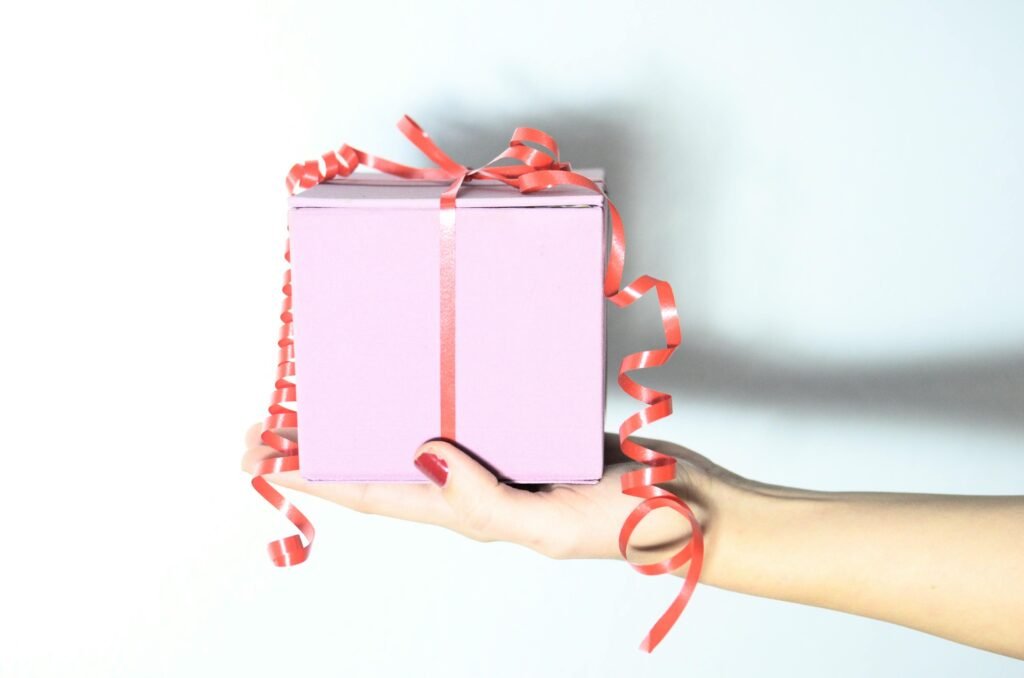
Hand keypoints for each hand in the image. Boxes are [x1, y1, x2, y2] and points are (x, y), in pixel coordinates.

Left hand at [241, 423, 748, 569]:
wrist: (694, 506)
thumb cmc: (628, 527)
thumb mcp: (549, 524)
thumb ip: (483, 498)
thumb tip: (422, 451)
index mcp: (470, 512)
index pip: (376, 495)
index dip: (317, 477)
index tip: (265, 455)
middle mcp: (478, 482)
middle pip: (388, 461)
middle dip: (332, 440)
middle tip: (280, 410)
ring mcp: (506, 453)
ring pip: (428, 426)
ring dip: (380, 407)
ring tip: (340, 376)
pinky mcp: (535, 423)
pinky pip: (479, 401)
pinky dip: (445, 383)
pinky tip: (432, 358)